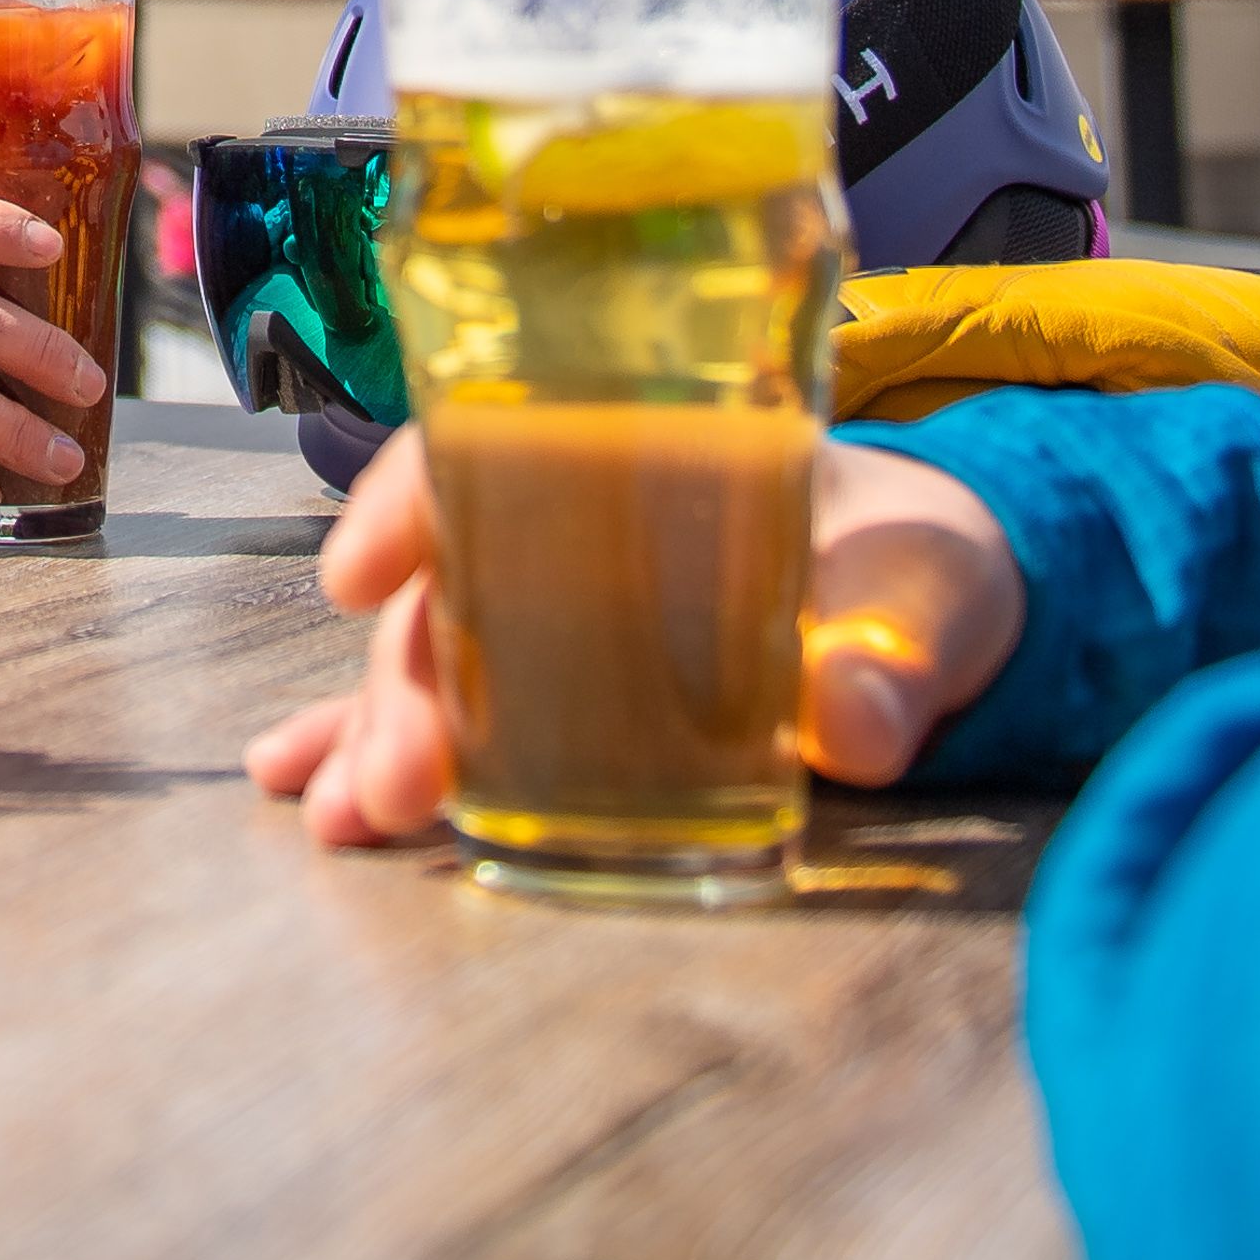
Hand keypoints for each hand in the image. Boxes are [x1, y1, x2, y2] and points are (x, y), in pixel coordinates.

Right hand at [242, 430, 1024, 847]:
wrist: (947, 607)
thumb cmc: (927, 569)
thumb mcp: (934, 600)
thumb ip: (901, 658)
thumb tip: (858, 727)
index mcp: (648, 451)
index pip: (493, 441)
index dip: (412, 498)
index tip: (358, 574)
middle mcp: (578, 523)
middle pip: (455, 577)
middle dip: (403, 680)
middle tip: (395, 782)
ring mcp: (559, 610)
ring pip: (438, 651)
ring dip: (376, 728)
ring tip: (344, 818)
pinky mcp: (566, 691)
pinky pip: (458, 708)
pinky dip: (377, 743)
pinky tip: (312, 795)